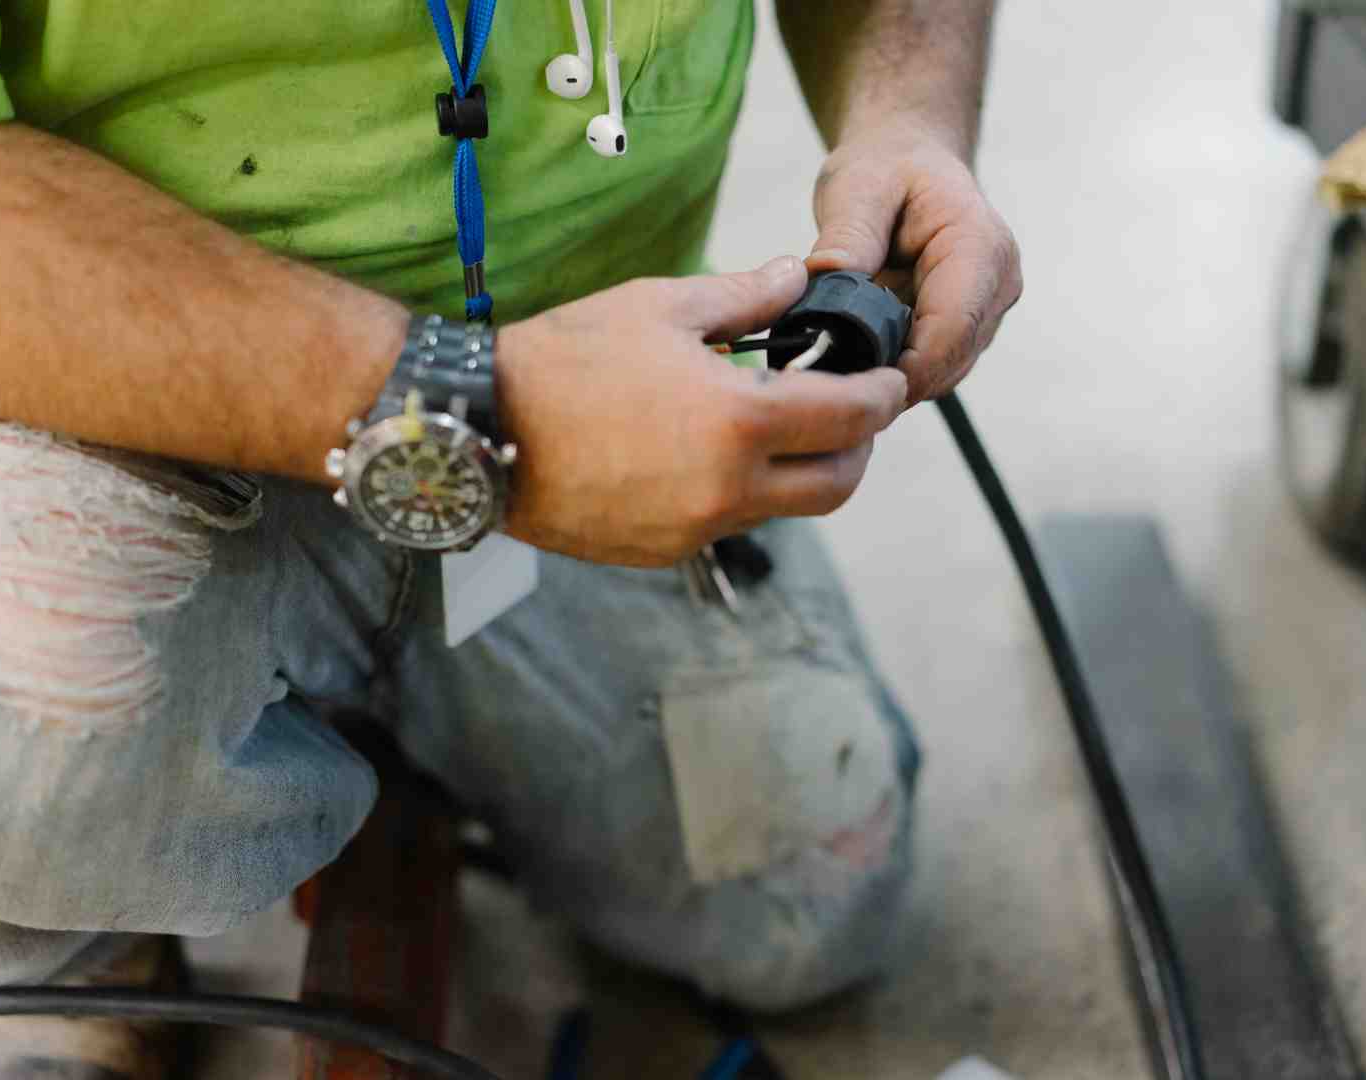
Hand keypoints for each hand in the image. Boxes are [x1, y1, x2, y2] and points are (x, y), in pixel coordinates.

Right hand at [497, 257, 906, 565]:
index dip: (882, 394)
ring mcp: (694, 529)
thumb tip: (795, 279)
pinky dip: (740, 491)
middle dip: (858, 447)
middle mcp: (727, 490)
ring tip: (778, 426)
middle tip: (851, 410)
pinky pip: (726, 523)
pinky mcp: (661, 551)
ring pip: (783, 509)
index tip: (887, 378)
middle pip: (837, 485)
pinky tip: (710, 453)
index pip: (851, 417)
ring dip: (800, 472)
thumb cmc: (563, 359)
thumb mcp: (661, 305)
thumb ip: (745, 296)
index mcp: (739, 422)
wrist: (478, 429)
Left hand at [808, 125, 1021, 405]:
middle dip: (892, 379)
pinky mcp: (966, 329)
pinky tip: (853, 362)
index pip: (953, 328)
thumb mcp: (857, 187)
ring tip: (836, 372)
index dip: (906, 367)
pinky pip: (931, 366)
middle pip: (950, 361)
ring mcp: (985, 312)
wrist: (909, 160)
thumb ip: (847, 236)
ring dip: (891, 379)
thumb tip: (823, 279)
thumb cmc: (887, 167)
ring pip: (942, 373)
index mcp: (979, 247)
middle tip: (827, 387)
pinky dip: (893, 370)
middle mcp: (996, 286)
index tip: (850, 384)